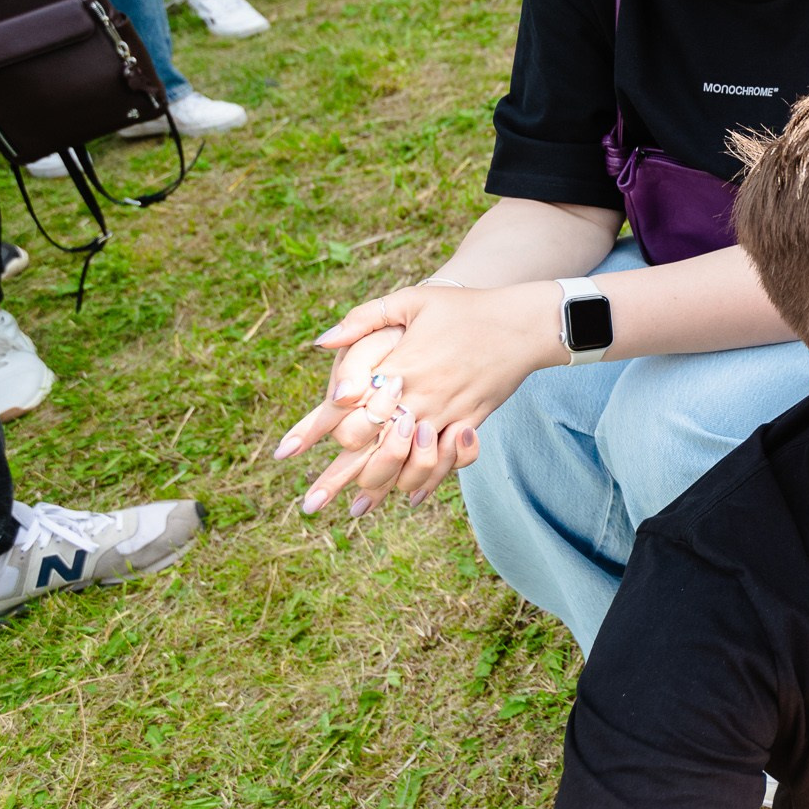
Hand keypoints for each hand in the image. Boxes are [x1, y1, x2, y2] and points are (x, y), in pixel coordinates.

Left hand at [274, 282, 566, 513]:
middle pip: (372, 449)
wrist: (524, 323)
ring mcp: (448, 415)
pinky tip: (410, 498)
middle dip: (339, 479)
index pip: (349, 410)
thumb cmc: (463, 308)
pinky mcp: (472, 424)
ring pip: (407, 464)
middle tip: (311, 504)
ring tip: (357, 508)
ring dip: (381, 489)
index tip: (285, 452)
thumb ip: (363, 318)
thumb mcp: (412, 299)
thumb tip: (321, 343)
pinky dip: (425, 483)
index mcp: (399, 368)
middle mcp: (420, 398)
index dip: (314, 433)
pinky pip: (445, 463)